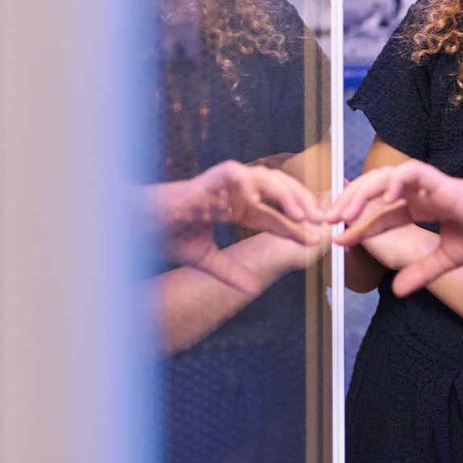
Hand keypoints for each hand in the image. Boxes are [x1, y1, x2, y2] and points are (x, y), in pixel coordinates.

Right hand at [152, 160, 319, 291]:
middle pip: (277, 189)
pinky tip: (271, 204)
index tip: (314, 238)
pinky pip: (238, 175)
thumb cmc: (169, 235)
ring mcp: (223, 183)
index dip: (294, 225)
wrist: (141, 227)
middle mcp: (234, 192)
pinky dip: (256, 185)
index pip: (273, 214)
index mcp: (236, 207)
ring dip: (286, 193)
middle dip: (300, 202)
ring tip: (303, 214)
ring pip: (265, 178)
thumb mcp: (206, 259)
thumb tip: (251, 288)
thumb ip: (230, 271)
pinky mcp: (210, 179)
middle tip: (320, 221)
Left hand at [328, 163, 462, 296]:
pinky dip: (396, 181)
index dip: (359, 226)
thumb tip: (396, 292)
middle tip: (328, 220)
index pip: (382, 214)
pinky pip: (412, 172)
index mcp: (423, 206)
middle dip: (350, 202)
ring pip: (386, 177)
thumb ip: (421, 272)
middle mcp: (421, 192)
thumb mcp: (447, 260)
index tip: (339, 241)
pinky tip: (383, 197)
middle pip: (376, 190)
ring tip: (346, 212)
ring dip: (364, 192)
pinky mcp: (442, 181)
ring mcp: (430, 184)